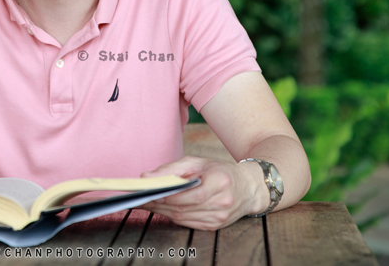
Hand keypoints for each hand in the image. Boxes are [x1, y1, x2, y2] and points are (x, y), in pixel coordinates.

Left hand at [140, 156, 266, 230]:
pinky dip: (173, 216)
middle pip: (182, 208)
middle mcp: (222, 203)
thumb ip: (171, 169)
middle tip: (139, 199)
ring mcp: (219, 218)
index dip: (166, 195)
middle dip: (158, 204)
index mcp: (220, 182)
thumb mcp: (197, 162)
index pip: (188, 194)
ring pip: (183, 218)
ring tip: (147, 203)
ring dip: (162, 212)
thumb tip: (146, 177)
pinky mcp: (215, 227)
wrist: (248, 188)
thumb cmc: (219, 171)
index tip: (146, 192)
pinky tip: (163, 209)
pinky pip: (188, 223)